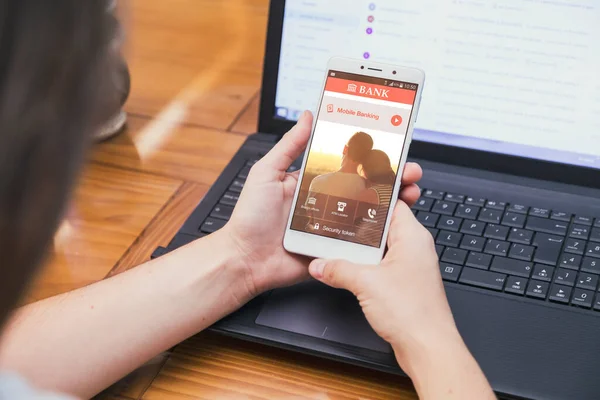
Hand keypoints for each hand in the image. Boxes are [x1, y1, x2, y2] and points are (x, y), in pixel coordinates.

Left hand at [223, 111, 423, 297]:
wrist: (245, 260)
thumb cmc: (250, 217)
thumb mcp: (267, 173)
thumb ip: (289, 146)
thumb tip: (307, 116)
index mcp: (313, 180)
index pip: (347, 163)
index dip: (369, 155)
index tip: (390, 146)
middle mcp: (327, 201)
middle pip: (366, 186)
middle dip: (391, 177)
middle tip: (409, 171)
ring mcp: (333, 224)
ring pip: (369, 211)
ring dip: (392, 201)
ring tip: (408, 193)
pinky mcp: (335, 247)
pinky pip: (361, 238)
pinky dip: (380, 231)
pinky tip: (394, 222)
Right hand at [308, 201, 459, 371]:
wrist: (427, 348)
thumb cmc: (413, 313)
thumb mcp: (366, 284)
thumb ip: (338, 270)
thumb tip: (320, 264)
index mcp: (412, 236)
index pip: (392, 203)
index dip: (371, 196)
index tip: (351, 192)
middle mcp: (415, 248)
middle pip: (383, 225)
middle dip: (359, 224)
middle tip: (336, 217)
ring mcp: (410, 266)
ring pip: (381, 247)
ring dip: (360, 247)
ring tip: (337, 242)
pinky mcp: (405, 283)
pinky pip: (382, 265)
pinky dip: (365, 264)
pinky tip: (348, 268)